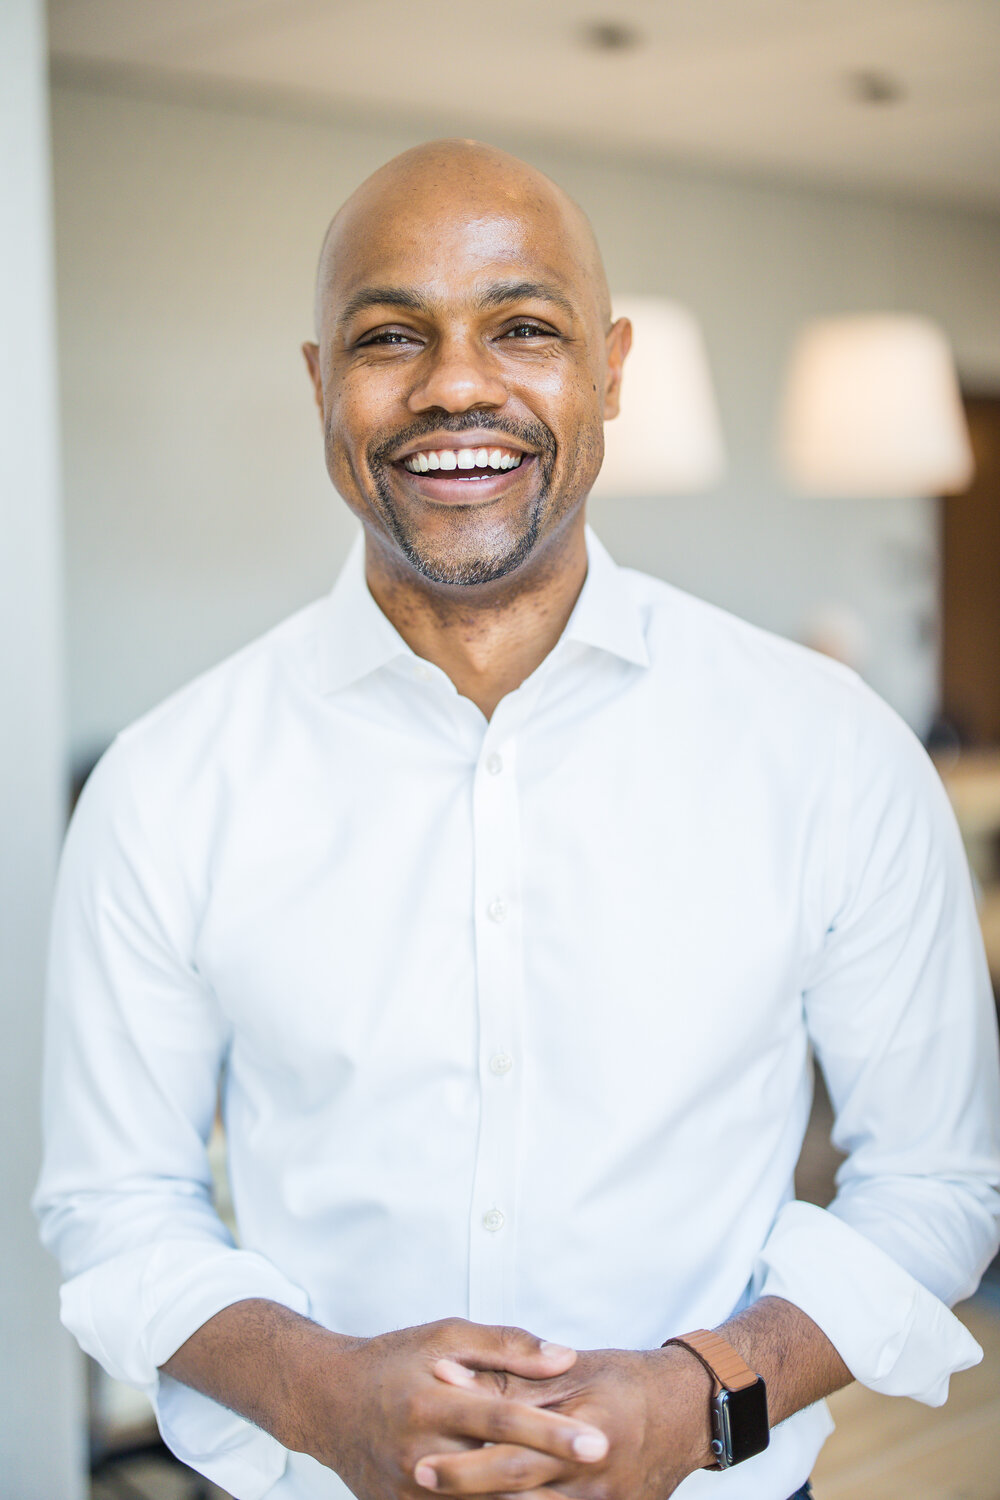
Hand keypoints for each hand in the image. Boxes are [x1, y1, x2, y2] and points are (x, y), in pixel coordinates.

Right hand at [291, 1317, 612, 1499]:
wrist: (326, 1402)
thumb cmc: (393, 1362)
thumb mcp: (444, 1336)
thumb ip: (505, 1346)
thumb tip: (564, 1356)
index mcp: (432, 1402)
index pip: (504, 1419)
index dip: (552, 1432)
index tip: (597, 1441)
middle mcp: (421, 1453)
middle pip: (498, 1475)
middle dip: (553, 1481)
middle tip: (603, 1473)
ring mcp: (410, 1493)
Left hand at [414, 1345, 713, 1499]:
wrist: (687, 1411)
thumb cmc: (624, 1381)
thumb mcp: (572, 1370)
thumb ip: (513, 1376)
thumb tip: (450, 1376)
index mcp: (587, 1427)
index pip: (515, 1453)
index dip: (467, 1464)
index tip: (424, 1466)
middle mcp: (596, 1474)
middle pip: (519, 1495)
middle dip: (468, 1493)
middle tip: (423, 1485)